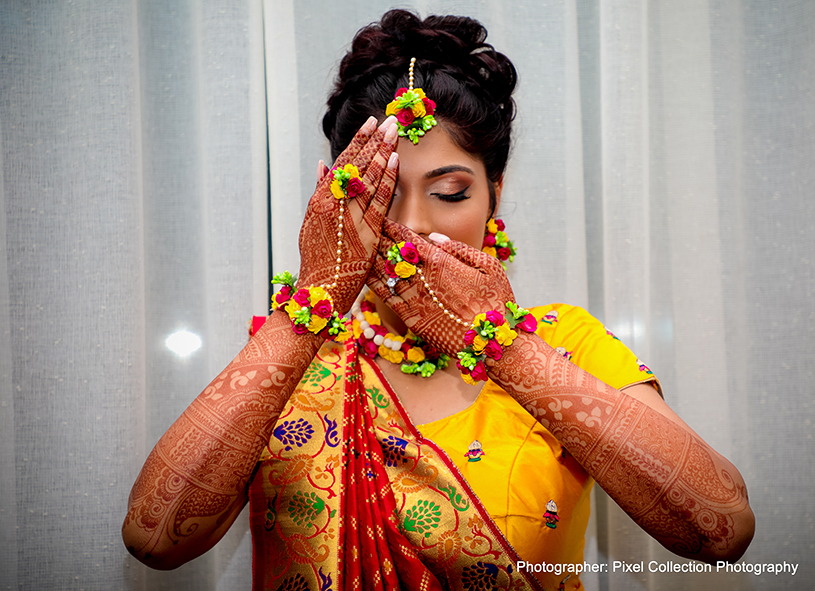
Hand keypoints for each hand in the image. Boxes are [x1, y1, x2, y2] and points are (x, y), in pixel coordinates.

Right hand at [297, 116, 397, 313]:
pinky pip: (377, 201)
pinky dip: (385, 179)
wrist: (320, 290)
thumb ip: (320, 194)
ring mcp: (348, 218)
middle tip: (389, 120)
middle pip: (355, 165)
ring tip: (394, 131)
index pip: (341, 163)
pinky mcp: (365, 233)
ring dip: (382, 152)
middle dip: (374, 140)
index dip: (357, 142)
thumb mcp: (312, 223)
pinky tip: (394, 160)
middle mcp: (332, 205)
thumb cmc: (319, 260)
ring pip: (367, 178)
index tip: (370, 123)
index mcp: (320, 201)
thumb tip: (322, 164)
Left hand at [367, 219, 514, 354]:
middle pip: (392, 255)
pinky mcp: (412, 320)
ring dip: (373, 260)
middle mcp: (423, 280)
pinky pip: (386, 299)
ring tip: (361, 248)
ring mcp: (415, 300)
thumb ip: (459, 249)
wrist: (494, 343)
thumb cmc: (497, 301)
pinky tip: (365, 276)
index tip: (383, 219)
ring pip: (385, 275)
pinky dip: (374, 285)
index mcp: (441, 263)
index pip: (409, 240)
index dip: (393, 228)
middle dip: (379, 240)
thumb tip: (434, 237)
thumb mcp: (488, 266)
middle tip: (365, 230)